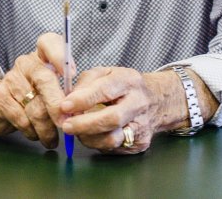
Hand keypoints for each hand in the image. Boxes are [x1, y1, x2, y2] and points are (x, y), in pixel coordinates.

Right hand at [0, 33, 70, 147]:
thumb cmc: (33, 98)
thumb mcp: (52, 91)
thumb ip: (66, 95)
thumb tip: (79, 111)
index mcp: (41, 57)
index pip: (49, 42)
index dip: (60, 54)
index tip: (73, 72)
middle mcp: (25, 63)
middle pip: (45, 80)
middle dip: (58, 107)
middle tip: (66, 125)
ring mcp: (10, 78)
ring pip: (35, 107)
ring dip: (46, 128)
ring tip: (51, 138)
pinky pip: (21, 118)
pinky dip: (31, 132)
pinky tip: (34, 134)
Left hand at [57, 67, 176, 154]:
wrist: (157, 100)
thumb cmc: (123, 86)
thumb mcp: (105, 73)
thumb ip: (85, 83)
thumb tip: (67, 101)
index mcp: (128, 81)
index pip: (105, 90)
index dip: (83, 99)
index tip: (65, 106)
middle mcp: (138, 103)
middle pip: (112, 119)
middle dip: (85, 124)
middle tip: (66, 125)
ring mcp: (142, 125)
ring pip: (113, 139)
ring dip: (89, 137)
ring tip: (75, 131)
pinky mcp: (141, 143)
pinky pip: (114, 148)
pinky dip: (98, 143)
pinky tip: (91, 135)